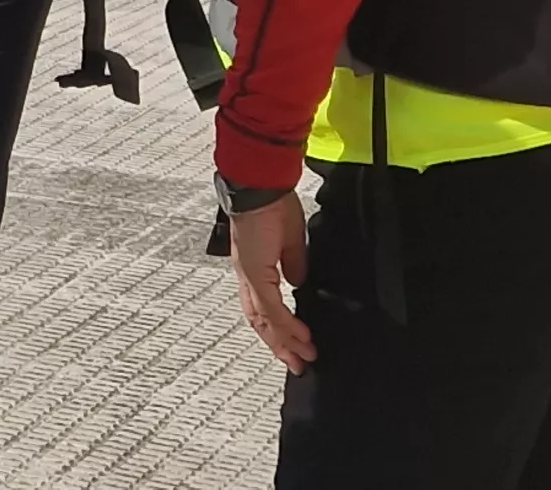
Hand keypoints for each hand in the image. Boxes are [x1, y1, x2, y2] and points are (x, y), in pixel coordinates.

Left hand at [229, 191, 314, 371]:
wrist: (260, 185)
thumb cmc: (273, 203)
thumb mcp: (290, 240)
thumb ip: (293, 265)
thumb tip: (297, 284)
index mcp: (253, 268)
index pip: (261, 308)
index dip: (276, 329)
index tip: (294, 346)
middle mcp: (247, 275)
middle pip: (259, 322)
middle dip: (279, 346)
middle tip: (297, 365)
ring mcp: (249, 275)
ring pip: (264, 320)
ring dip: (284, 342)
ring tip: (302, 358)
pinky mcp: (256, 272)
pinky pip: (270, 307)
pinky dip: (285, 326)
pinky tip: (300, 337)